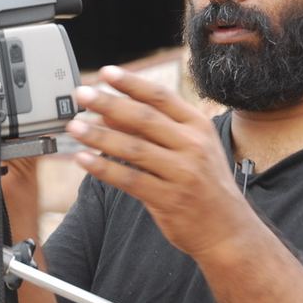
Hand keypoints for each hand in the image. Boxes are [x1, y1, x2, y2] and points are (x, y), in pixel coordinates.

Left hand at [65, 66, 254, 258]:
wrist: (228, 230)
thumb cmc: (205, 184)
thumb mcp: (190, 149)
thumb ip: (154, 130)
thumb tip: (110, 113)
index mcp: (198, 126)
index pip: (161, 97)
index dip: (131, 83)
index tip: (105, 73)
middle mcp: (193, 146)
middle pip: (144, 118)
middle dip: (108, 103)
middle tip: (82, 94)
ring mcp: (182, 173)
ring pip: (133, 148)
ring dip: (99, 136)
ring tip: (74, 127)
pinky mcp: (169, 199)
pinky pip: (130, 180)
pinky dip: (104, 168)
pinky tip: (83, 159)